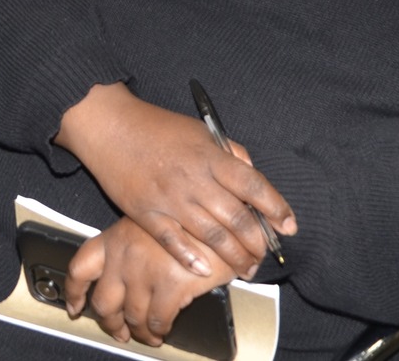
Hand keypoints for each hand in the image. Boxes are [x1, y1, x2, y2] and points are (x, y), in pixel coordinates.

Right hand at [54, 83, 293, 278]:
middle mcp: (195, 179)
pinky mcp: (145, 213)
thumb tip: (251, 169)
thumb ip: (228, 151)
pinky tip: (205, 270)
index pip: (254, 186)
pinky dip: (191, 258)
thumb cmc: (156, 128)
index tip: (289, 226)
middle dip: (257, 243)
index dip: (276, 208)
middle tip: (264, 256)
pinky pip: (173, 241)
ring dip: (234, 257)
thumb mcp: (199, 131)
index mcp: (211, 156)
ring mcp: (170, 198)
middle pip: (237, 219)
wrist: (110, 126)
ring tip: (246, 269)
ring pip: (211, 236)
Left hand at [64, 216, 235, 348]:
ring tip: (148, 336)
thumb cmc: (192, 219)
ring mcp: (144, 269)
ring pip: (131, 316)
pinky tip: (164, 331)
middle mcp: (124, 254)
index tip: (75, 306)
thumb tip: (126, 280)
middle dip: (111, 323)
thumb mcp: (152, 225)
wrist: (224, 216)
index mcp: (116, 237)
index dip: (74, 292)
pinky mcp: (169, 284)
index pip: (80, 267)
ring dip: (139, 332)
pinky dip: (159, 331)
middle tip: (119, 331)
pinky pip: (157, 321)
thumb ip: (133, 248)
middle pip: (103, 302)